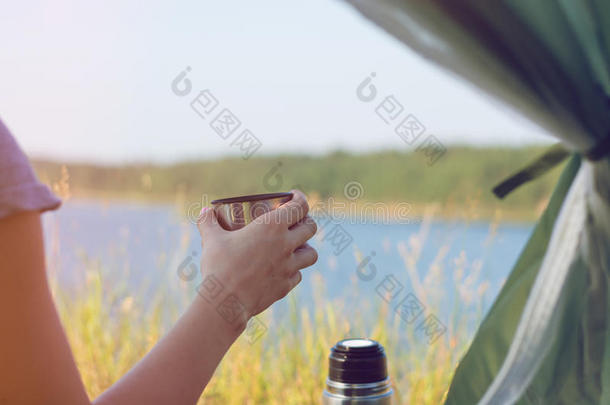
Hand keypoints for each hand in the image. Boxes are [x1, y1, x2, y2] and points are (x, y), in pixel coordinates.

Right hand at [196, 190, 317, 327]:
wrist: (225, 302)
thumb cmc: (219, 266)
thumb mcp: (211, 240)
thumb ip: (208, 222)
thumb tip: (203, 212)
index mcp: (272, 226)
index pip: (299, 206)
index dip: (300, 198)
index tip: (294, 196)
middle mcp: (285, 244)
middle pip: (311, 228)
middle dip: (306, 221)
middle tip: (296, 221)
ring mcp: (289, 266)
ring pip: (311, 254)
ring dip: (306, 247)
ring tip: (296, 247)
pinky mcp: (286, 285)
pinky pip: (298, 274)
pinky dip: (294, 270)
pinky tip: (284, 269)